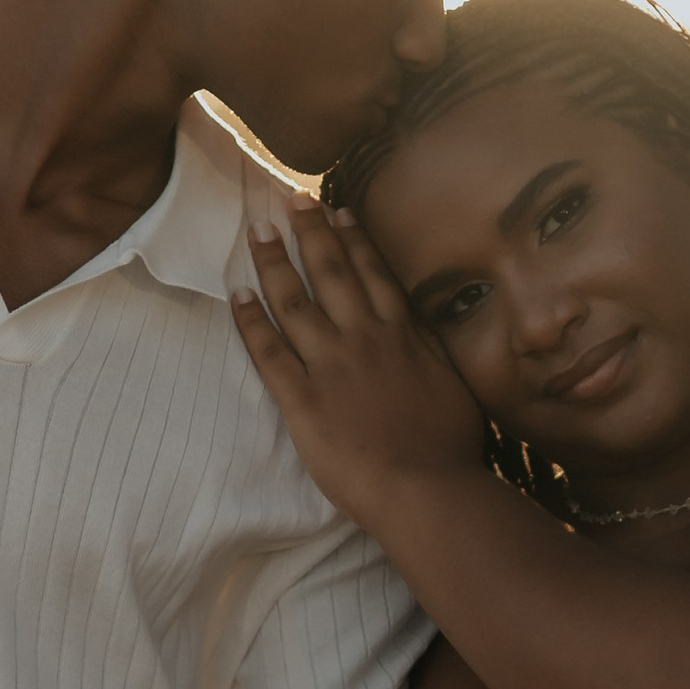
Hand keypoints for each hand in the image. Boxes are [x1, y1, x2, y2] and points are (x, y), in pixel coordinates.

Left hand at [232, 213, 483, 525]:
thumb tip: (420, 323)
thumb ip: (430, 349)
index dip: (354, 239)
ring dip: (275, 264)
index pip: (373, 275)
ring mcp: (330, 367)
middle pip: (331, 275)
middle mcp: (364, 339)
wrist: (426, 489)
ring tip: (260, 232)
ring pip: (295, 302)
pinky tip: (237, 296)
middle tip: (293, 199)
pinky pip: (269, 353)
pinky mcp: (303, 400)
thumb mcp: (452, 383)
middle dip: (311, 232)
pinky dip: (251, 323)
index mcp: (402, 336)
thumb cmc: (449, 447)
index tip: (339, 209)